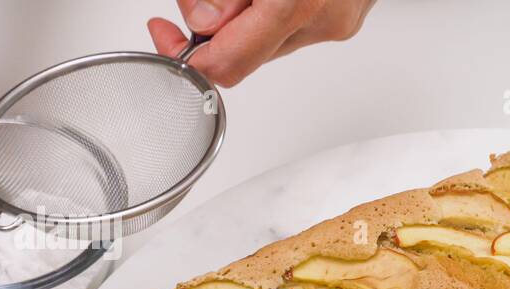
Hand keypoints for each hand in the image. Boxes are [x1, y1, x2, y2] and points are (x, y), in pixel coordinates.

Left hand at [148, 0, 374, 87]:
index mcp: (297, 2)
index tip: (164, 31)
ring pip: (267, 41)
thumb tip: (202, 22)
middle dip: (215, 26)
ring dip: (245, 15)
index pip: (228, 62)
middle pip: (246, 55)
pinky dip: (271, 9)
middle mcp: (323, 21)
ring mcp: (339, 25)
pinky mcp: (345, 21)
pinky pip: (291, 28)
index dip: (185, 54)